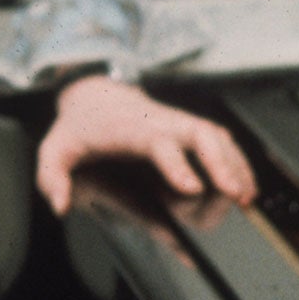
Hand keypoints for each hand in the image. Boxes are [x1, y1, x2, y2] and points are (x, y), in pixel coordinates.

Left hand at [36, 75, 255, 218]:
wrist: (94, 94)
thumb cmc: (79, 126)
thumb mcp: (55, 149)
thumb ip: (51, 177)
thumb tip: (59, 205)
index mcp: (130, 128)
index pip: (158, 143)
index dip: (175, 164)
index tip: (190, 187)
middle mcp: (160, 122)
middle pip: (199, 134)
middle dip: (221, 163)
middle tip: (234, 194)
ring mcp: (177, 122)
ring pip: (215, 135)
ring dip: (235, 164)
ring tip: (247, 197)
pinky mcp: (187, 127)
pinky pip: (220, 139)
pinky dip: (237, 160)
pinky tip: (246, 184)